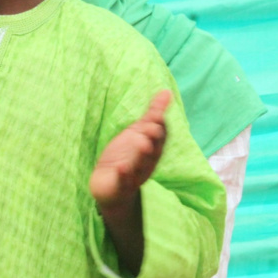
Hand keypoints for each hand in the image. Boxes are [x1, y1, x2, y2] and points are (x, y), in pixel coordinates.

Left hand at [91, 90, 169, 210]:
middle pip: (153, 150)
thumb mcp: (138, 132)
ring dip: (142, 154)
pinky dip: (123, 175)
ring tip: (141, 143)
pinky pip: (124, 181)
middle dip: (153, 138)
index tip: (156, 115)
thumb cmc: (126, 154)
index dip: (158, 127)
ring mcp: (135, 174)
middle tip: (151, 128)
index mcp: (152, 148)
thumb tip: (166, 92)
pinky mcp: (121, 185)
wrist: (110, 184)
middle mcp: (147, 162)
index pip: (159, 137)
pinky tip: (121, 168)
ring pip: (141, 165)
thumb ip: (152, 114)